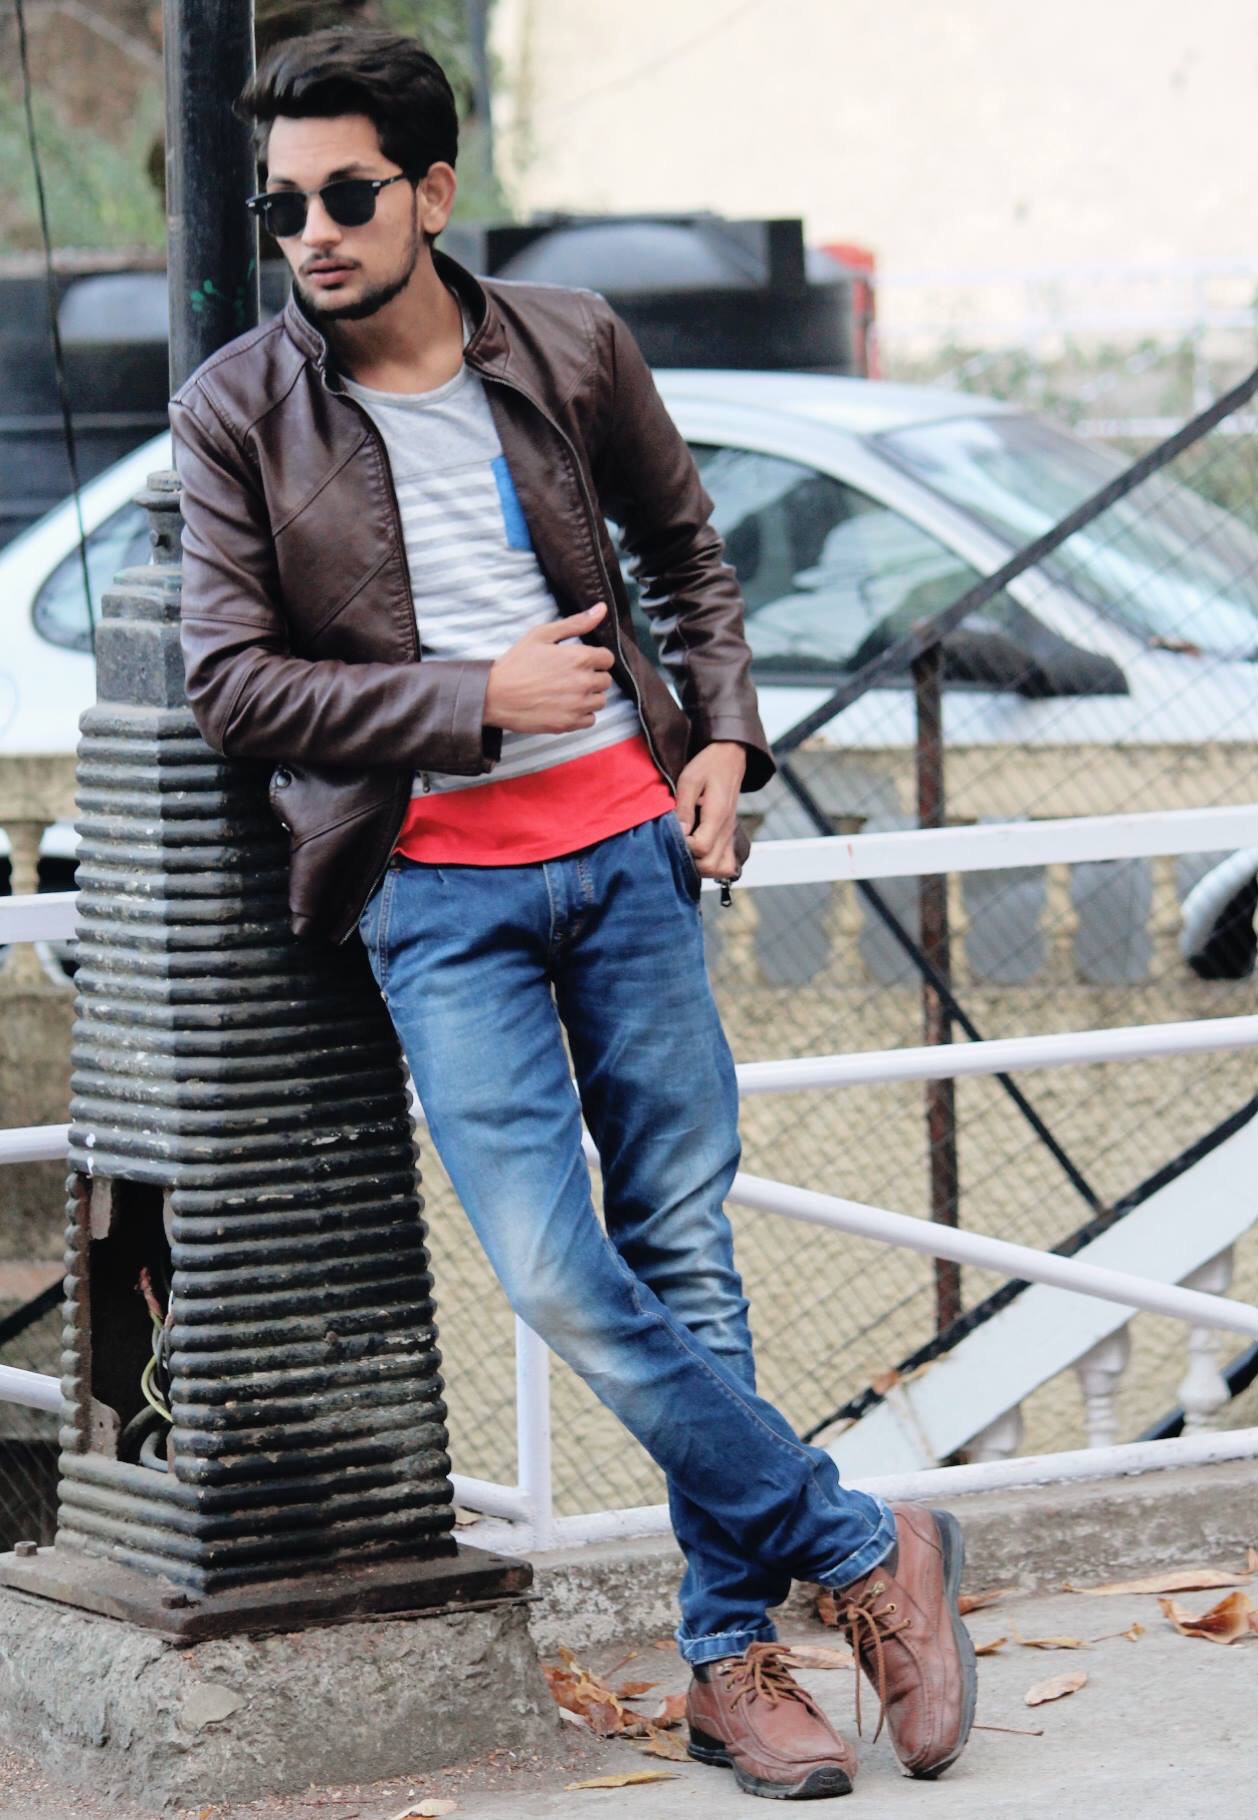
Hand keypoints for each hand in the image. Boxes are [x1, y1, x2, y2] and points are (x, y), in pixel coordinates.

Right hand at [484, 602, 615, 733]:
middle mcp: (583, 682)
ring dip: (588, 696)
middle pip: (605, 680)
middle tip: (569, 677)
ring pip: (600, 700)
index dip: (595, 658)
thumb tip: (602, 609)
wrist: (494, 695)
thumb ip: (576, 623)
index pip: (607, 659)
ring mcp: (577, 705)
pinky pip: (591, 719)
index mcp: (579, 657)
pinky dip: (582, 714)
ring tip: (566, 692)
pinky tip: (565, 706)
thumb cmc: (516, 663)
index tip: (580, 662)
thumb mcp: (542, 635)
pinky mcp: (569, 723)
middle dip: (591, 677)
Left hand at [674, 742, 746, 878]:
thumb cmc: (708, 766)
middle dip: (690, 861)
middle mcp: (727, 829)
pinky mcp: (729, 836)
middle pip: (710, 865)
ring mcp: (730, 835)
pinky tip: (699, 855)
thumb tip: (680, 832)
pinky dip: (714, 866)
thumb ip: (684, 807)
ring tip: (686, 850)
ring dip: (700, 866)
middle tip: (677, 844)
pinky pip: (727, 864)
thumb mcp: (689, 779)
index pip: (701, 848)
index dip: (683, 846)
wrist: (729, 758)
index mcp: (717, 815)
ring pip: (720, 869)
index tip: (674, 832)